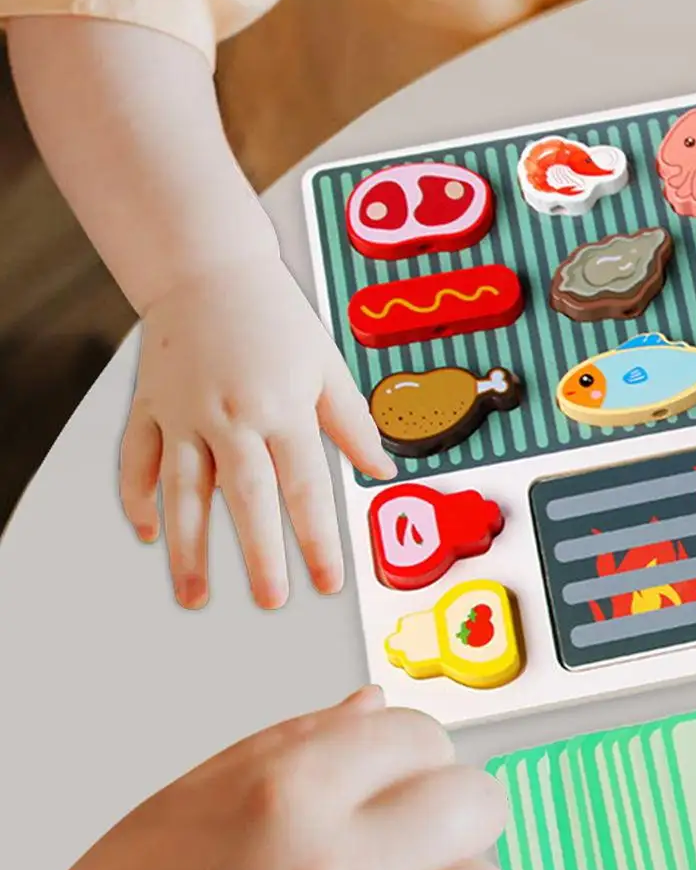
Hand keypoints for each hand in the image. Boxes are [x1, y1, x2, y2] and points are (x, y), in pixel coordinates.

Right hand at [120, 255, 394, 609]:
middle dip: (259, 557)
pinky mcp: (150, 408)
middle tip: (271, 600)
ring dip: (187, 550)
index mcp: (282, 408)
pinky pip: (139, 463)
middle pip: (246, 500)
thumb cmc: (274, 316)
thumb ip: (352, 423)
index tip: (327, 581)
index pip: (305, 488)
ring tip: (195, 596)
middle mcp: (232, 416)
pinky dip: (139, 500)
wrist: (208, 269)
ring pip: (183, 494)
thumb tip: (383, 469)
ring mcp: (184, 415)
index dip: (318, 539)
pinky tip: (147, 534)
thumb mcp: (326, 366)